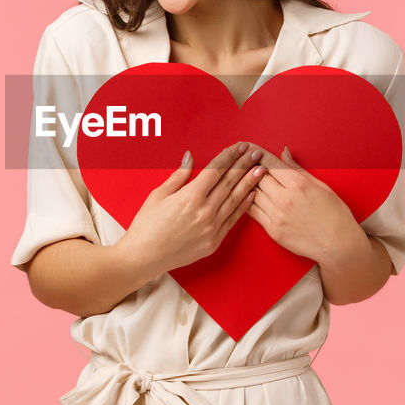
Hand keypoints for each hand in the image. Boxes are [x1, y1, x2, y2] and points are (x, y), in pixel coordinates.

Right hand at [116, 141, 264, 276]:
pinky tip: (252, 195)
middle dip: (244, 165)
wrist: (143, 258)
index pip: (216, 170)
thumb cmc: (146, 226)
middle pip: (229, 182)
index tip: (240, 146)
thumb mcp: (158, 195)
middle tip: (256, 152)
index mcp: (190, 197)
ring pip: (235, 200)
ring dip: (249, 183)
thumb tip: (190, 158)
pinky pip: (233, 220)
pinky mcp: (214, 242)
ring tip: (261, 170)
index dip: (229, 156)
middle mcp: (204, 211)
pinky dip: (243, 206)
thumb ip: (179, 176)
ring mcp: (211, 228)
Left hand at [245, 144, 368, 268]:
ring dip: (246, 183)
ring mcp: (277, 216)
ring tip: (241, 176)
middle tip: (242, 160)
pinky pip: (252, 211)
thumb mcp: (320, 185)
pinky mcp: (273, 230)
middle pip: (258, 176)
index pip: (270, 163)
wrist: (338, 244)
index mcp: (298, 184)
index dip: (257, 153)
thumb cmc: (334, 213)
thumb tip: (283, 152)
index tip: (249, 148)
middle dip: (250, 166)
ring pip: (252, 193)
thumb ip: (297, 168)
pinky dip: (247, 201)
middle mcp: (285, 199)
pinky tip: (247, 195)